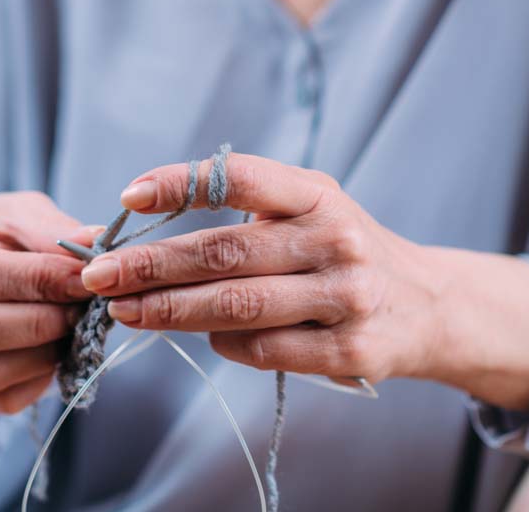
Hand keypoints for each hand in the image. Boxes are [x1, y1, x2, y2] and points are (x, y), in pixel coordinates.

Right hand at [0, 192, 100, 413]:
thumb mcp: (20, 213)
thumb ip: (52, 228)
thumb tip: (91, 244)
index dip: (39, 281)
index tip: (85, 280)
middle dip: (40, 323)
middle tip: (82, 310)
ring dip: (40, 356)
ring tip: (72, 331)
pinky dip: (33, 382)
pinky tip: (56, 354)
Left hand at [82, 155, 528, 411]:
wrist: (428, 303)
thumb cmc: (341, 246)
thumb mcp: (309, 205)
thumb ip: (246, 206)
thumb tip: (147, 225)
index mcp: (317, 193)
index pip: (239, 178)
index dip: (181, 184)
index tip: (129, 196)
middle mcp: (335, 239)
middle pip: (225, 251)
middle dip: (152, 264)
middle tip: (99, 273)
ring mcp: (346, 296)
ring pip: (238, 305)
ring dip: (171, 311)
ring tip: (124, 310)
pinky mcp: (352, 350)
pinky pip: (267, 350)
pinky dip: (225, 343)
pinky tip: (200, 336)